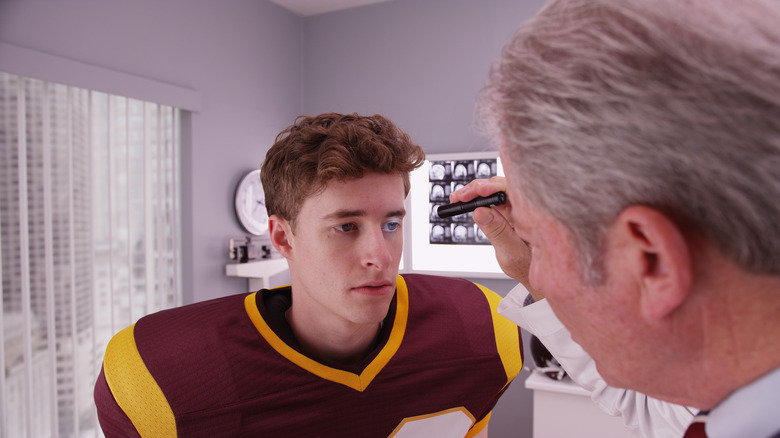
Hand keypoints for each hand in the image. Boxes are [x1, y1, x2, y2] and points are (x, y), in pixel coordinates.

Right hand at [450, 177, 542, 299]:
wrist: (533, 273)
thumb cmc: (529, 264)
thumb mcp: (512, 252)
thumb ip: (497, 232)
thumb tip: (480, 212)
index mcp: (530, 213)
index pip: (510, 190)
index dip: (491, 186)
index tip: (475, 191)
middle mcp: (524, 207)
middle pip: (500, 186)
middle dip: (477, 188)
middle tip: (459, 197)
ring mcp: (516, 208)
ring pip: (495, 190)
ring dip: (476, 193)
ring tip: (459, 199)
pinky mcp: (508, 211)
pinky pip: (493, 199)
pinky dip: (478, 199)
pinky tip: (467, 202)